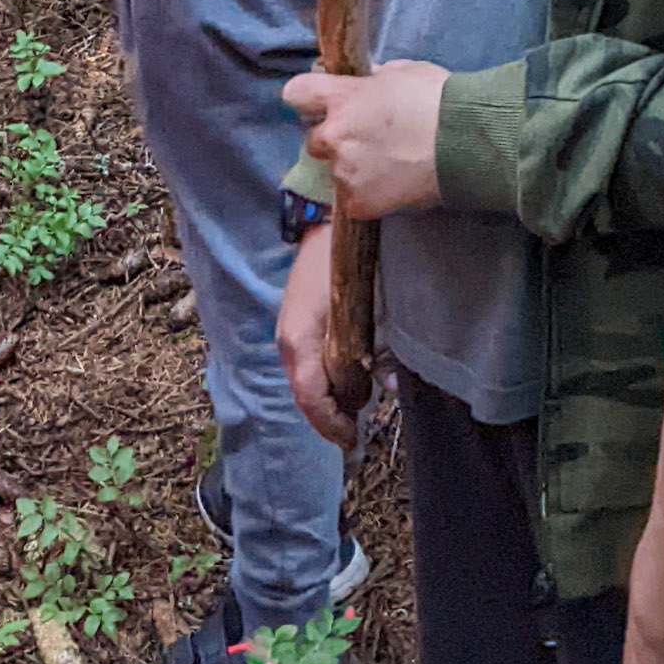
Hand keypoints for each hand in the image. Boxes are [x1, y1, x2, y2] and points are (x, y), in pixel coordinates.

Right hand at [276, 218, 362, 446]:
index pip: (310, 398)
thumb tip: (376, 389)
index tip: (351, 440)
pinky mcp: (295, 326)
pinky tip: (343, 386)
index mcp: (299, 340)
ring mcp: (288, 334)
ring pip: (304, 383)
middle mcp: (288, 342)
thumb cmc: (346, 263)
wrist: (326, 223)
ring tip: (350, 415)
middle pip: (304, 396)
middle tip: (353, 434)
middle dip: (328, 419)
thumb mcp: (360, 311)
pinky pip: (305, 366)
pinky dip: (322, 383)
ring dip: (325, 403)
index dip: (331, 424)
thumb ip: (364, 352)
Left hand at [283, 61, 447, 214]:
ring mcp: (344, 172)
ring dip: (353, 168)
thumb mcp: (404, 72)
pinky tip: (393, 185)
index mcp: (342, 98)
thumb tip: (369, 83)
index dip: (307, 97)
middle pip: (314, 139)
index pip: (297, 93)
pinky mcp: (358, 203)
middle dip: (335, 139)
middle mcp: (334, 136)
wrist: (465, 143)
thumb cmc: (438, 100)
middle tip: (366, 139)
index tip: (319, 102)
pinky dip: (368, 194)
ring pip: (335, 171)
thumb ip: (375, 79)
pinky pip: (353, 199)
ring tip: (388, 165)